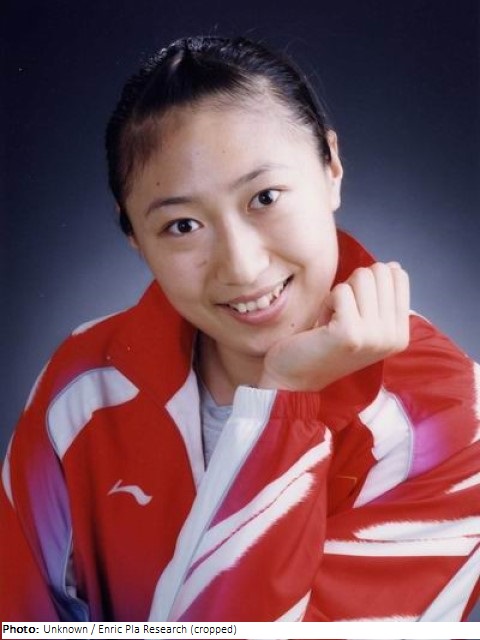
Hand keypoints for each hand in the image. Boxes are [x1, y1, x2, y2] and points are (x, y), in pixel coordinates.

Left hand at [259, 262, 409, 391]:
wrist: (294, 377)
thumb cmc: (324, 345)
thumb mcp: (364, 322)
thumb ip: (381, 296)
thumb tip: (394, 266)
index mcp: (401, 334)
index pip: (398, 276)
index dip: (369, 283)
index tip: (354, 310)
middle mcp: (393, 337)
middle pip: (380, 272)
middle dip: (354, 286)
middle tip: (341, 315)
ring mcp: (374, 336)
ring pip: (361, 277)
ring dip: (339, 295)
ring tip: (331, 321)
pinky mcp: (350, 333)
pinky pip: (340, 291)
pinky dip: (326, 304)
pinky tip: (322, 326)